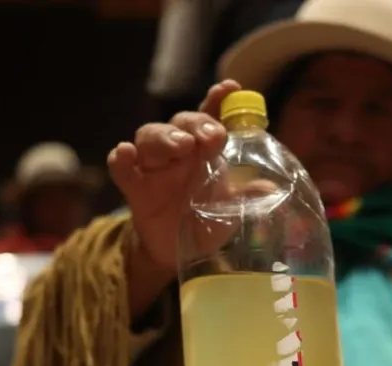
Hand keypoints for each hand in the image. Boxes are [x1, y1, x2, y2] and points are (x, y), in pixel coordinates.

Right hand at [107, 79, 241, 275]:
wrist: (178, 251)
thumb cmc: (205, 218)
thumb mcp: (230, 208)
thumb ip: (248, 196)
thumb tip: (270, 188)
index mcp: (204, 149)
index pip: (210, 116)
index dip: (218, 100)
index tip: (230, 88)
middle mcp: (178, 151)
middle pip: (180, 123)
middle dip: (196, 123)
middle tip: (211, 136)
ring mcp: (153, 167)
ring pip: (150, 136)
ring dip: (165, 137)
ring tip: (181, 146)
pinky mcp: (135, 188)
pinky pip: (122, 168)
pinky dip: (121, 159)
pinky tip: (125, 153)